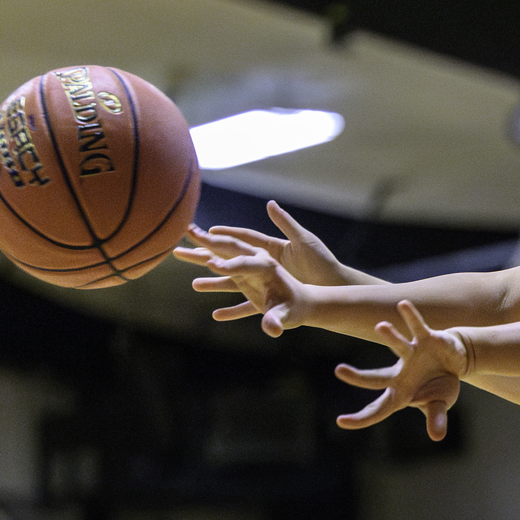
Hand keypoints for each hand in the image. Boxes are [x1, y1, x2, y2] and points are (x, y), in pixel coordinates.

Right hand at [176, 202, 351, 319]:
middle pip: (230, 259)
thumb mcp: (305, 241)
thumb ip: (286, 223)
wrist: (334, 287)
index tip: (204, 231)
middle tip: (184, 251)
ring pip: (234, 284)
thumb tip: (270, 203)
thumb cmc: (323, 262)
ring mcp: (265, 282)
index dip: (224, 236)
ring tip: (194, 284)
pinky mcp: (270, 300)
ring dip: (214, 284)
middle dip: (207, 256)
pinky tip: (216, 315)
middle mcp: (264, 264)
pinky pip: (247, 307)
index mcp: (271, 248)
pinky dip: (232, 311)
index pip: (242, 240)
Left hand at [334, 300, 466, 439]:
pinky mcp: (425, 339)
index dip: (362, 418)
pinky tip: (403, 304)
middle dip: (358, 376)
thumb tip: (437, 437)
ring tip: (381, 326)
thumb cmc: (441, 384)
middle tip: (339, 371)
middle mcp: (400, 373)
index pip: (378, 409)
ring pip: (398, 346)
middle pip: (376, 378)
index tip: (341, 421)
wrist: (455, 361)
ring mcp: (411, 355)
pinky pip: (417, 327)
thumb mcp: (440, 403)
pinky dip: (412, 317)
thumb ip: (436, 418)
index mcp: (400, 392)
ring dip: (391, 337)